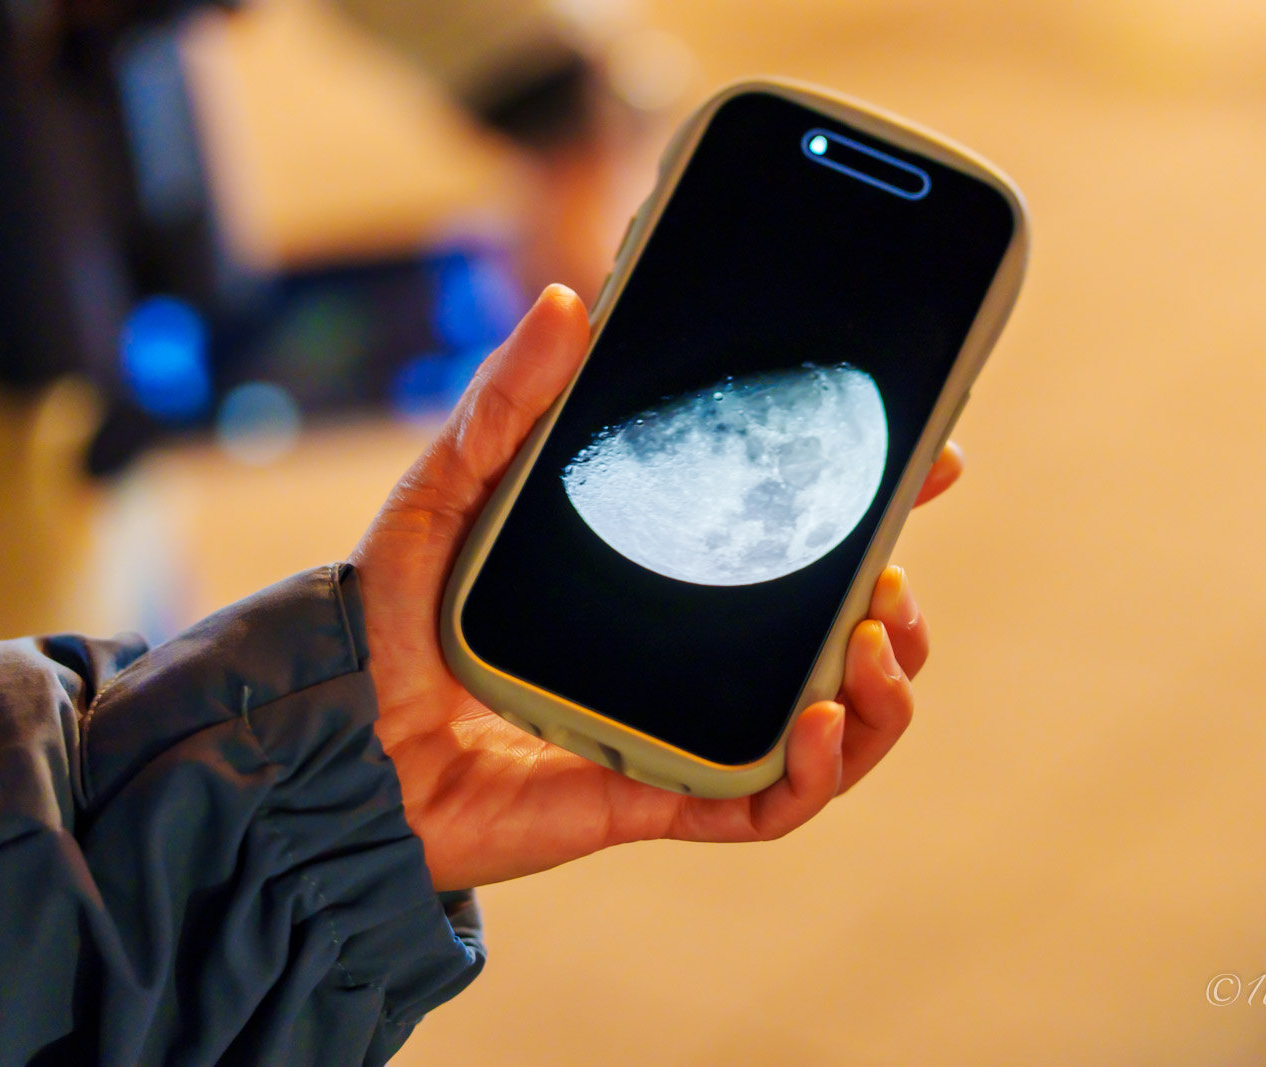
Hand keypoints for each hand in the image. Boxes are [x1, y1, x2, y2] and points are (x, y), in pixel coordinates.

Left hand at [351, 285, 965, 890]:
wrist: (338, 738)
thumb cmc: (390, 615)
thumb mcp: (447, 490)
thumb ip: (507, 403)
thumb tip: (570, 302)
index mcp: (656, 578)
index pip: (784, 541)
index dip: (867, 505)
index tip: (928, 464)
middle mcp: (683, 656)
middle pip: (830, 640)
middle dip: (898, 614)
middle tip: (895, 577)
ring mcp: (679, 730)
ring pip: (827, 727)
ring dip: (882, 693)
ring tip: (879, 641)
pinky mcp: (658, 797)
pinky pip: (765, 805)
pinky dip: (815, 772)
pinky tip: (820, 720)